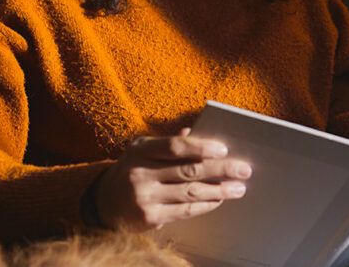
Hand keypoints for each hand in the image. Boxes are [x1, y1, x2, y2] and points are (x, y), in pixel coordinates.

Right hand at [94, 128, 251, 229]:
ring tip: (238, 188)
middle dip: (220, 170)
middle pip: (187, 170)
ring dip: (218, 190)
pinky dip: (205, 204)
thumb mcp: (143, 150)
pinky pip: (184, 210)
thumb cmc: (133, 169)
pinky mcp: (149, 218)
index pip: (174, 147)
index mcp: (140, 150)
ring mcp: (144, 198)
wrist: (104, 202)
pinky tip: (218, 199)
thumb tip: (195, 131)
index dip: (200, 147)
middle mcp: (140, 174)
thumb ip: (168, 141)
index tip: (223, 149)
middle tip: (244, 169)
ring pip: (190, 192)